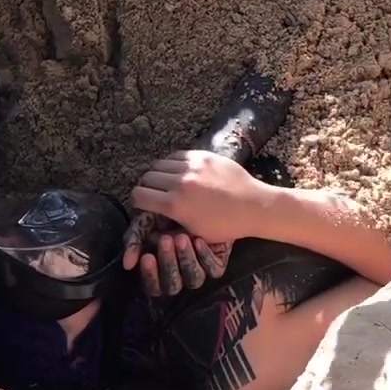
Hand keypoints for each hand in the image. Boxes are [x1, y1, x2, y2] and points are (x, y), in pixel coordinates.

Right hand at [122, 215, 227, 296]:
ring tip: (182, 237)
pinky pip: (212, 270)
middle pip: (172, 286)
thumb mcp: (147, 219)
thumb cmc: (169, 212)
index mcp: (160, 269)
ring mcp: (199, 270)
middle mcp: (179, 274)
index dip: (150, 275)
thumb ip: (135, 239)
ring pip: (193, 280)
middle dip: (168, 262)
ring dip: (185, 258)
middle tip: (165, 239)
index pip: (153, 287)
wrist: (199, 198)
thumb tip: (127, 263)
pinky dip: (204, 255)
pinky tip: (199, 240)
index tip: (147, 257)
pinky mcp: (216, 265)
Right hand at [127, 150, 275, 244]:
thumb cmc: (225, 226)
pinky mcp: (202, 155)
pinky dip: (173, 163)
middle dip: (147, 186)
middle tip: (155, 193)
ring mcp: (191, 166)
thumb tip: (150, 228)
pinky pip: (176, 155)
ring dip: (159, 173)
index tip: (142, 203)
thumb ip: (168, 229)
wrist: (254, 206)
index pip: (138, 195)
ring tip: (167, 182)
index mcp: (175, 205)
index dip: (137, 200)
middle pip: (146, 177)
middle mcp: (179, 182)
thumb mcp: (194, 233)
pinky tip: (181, 172)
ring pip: (159, 164)